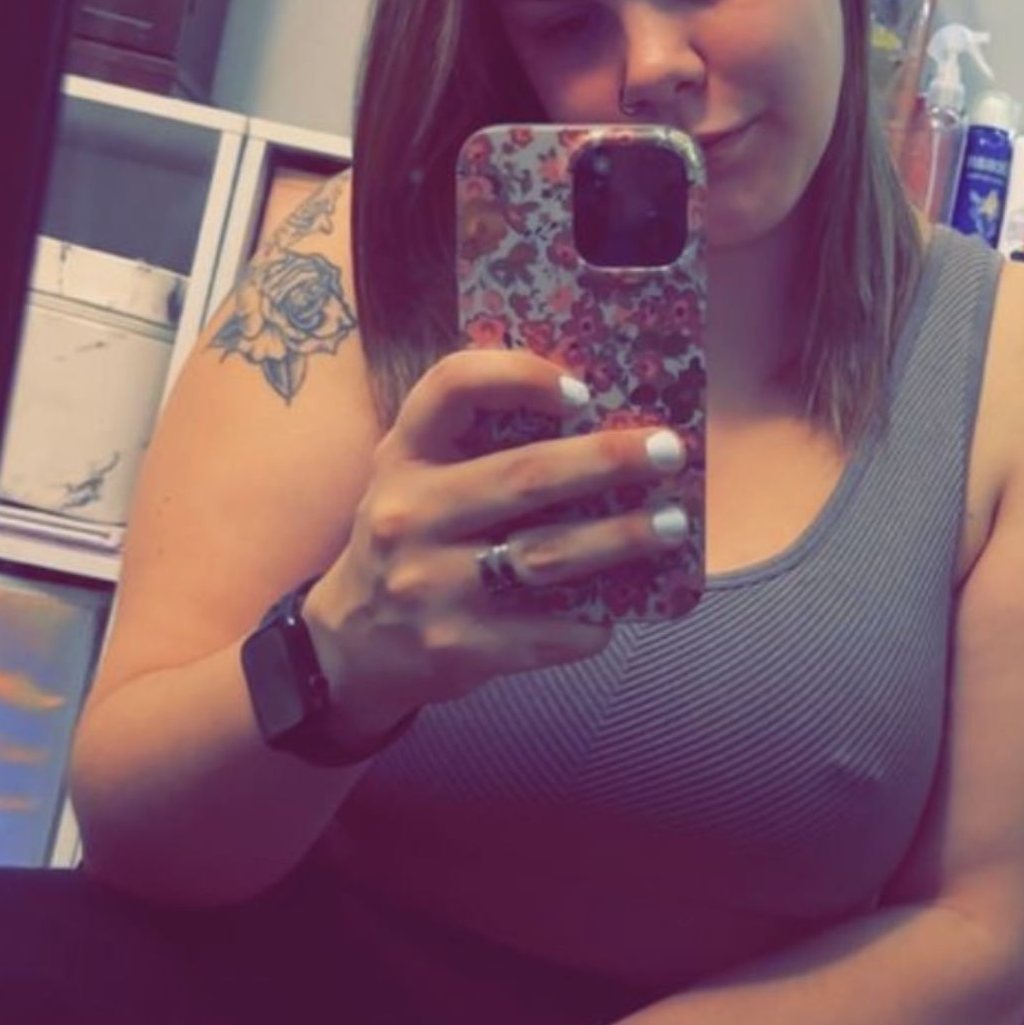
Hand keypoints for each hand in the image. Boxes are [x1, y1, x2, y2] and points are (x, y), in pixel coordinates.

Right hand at [303, 346, 689, 738]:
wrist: (351, 646)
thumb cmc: (408, 541)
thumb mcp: (413, 476)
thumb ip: (473, 442)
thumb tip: (595, 418)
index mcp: (403, 456)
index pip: (452, 386)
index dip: (520, 376)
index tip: (581, 390)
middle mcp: (409, 516)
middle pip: (525, 476)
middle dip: (609, 460)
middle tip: (670, 452)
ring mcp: (432, 586)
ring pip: (547, 556)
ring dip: (622, 538)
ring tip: (673, 524)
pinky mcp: (458, 648)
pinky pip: (548, 631)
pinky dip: (595, 618)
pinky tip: (622, 606)